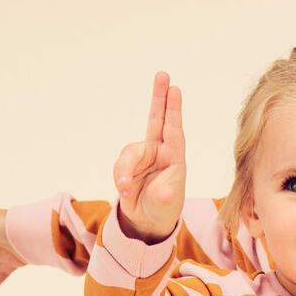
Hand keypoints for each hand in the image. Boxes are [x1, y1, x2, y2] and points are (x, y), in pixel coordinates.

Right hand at [113, 71, 185, 242]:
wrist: (146, 221)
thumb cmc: (163, 210)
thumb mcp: (166, 206)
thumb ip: (164, 197)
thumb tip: (166, 193)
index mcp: (175, 158)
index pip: (174, 130)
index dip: (173, 110)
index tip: (175, 89)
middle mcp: (159, 152)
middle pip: (156, 119)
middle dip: (159, 97)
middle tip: (163, 74)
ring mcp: (142, 155)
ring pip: (129, 153)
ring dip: (125, 170)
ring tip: (126, 188)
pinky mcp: (127, 163)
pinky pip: (120, 166)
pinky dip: (120, 177)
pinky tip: (125, 191)